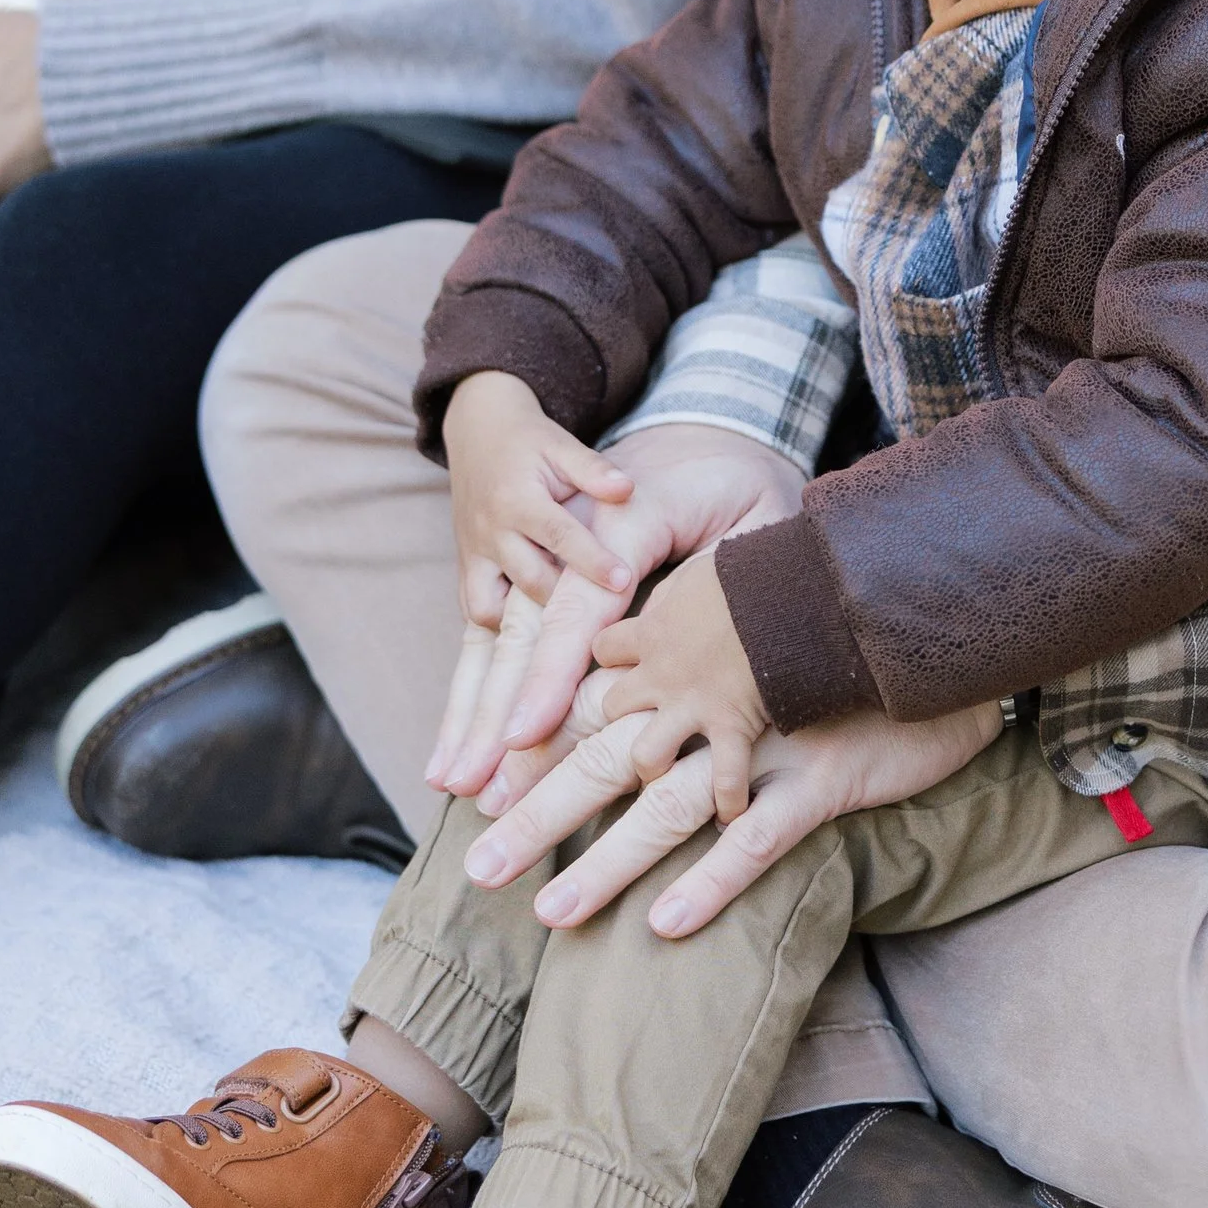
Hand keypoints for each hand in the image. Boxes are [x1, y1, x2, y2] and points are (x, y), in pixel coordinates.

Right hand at [429, 422, 805, 804]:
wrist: (694, 423)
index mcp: (625, 515)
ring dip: (469, 712)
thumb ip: (743, 571)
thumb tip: (738, 643)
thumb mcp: (760, 508)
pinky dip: (471, 690)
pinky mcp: (524, 562)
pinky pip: (491, 632)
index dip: (553, 674)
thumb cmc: (735, 477)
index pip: (579, 604)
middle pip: (523, 630)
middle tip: (474, 784)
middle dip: (495, 711)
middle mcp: (562, 531)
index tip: (527, 735)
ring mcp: (535, 544)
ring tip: (447, 782)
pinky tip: (454, 748)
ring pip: (495, 637)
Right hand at [440, 371, 636, 633]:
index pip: (558, 536)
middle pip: (529, 579)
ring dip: (529, 622)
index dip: (592, 560)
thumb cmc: (529, 442)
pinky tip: (534, 631)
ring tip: (567, 625)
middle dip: (566, 600)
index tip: (623, 581)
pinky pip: (474, 609)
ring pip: (493, 606)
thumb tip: (626, 490)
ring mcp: (473, 553)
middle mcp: (490, 531)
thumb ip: (593, 469)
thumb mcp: (561, 445)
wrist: (478, 434)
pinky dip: (500, 624)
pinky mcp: (465, 567)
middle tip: (606, 614)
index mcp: (516, 499)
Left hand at [463, 689, 1002, 939]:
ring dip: (606, 864)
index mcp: (696, 670)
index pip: (596, 710)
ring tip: (548, 914)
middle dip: (538, 815)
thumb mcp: (762, 645)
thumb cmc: (846, 650)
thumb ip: (698, 662)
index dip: (536, 752)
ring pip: (668, 809)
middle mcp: (716, 706)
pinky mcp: (817, 781)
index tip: (476, 791)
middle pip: (608, 761)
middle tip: (475, 865)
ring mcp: (765, 744)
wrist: (938, 645)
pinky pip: (756, 839)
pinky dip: (711, 882)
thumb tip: (632, 674)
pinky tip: (667, 924)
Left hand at [587, 549, 768, 823]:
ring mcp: (694, 703)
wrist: (786, 587)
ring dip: (652, 769)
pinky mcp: (733, 724)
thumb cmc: (753, 569)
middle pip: (609, 707)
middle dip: (606, 728)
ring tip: (662, 784)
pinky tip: (731, 814)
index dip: (605, 661)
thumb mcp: (705, 569)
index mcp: (655, 629)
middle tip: (604, 748)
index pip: (604, 648)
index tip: (613, 671)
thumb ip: (684, 590)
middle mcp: (662, 671)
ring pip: (644, 754)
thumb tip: (677, 597)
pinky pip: (723, 777)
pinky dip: (728, 800)